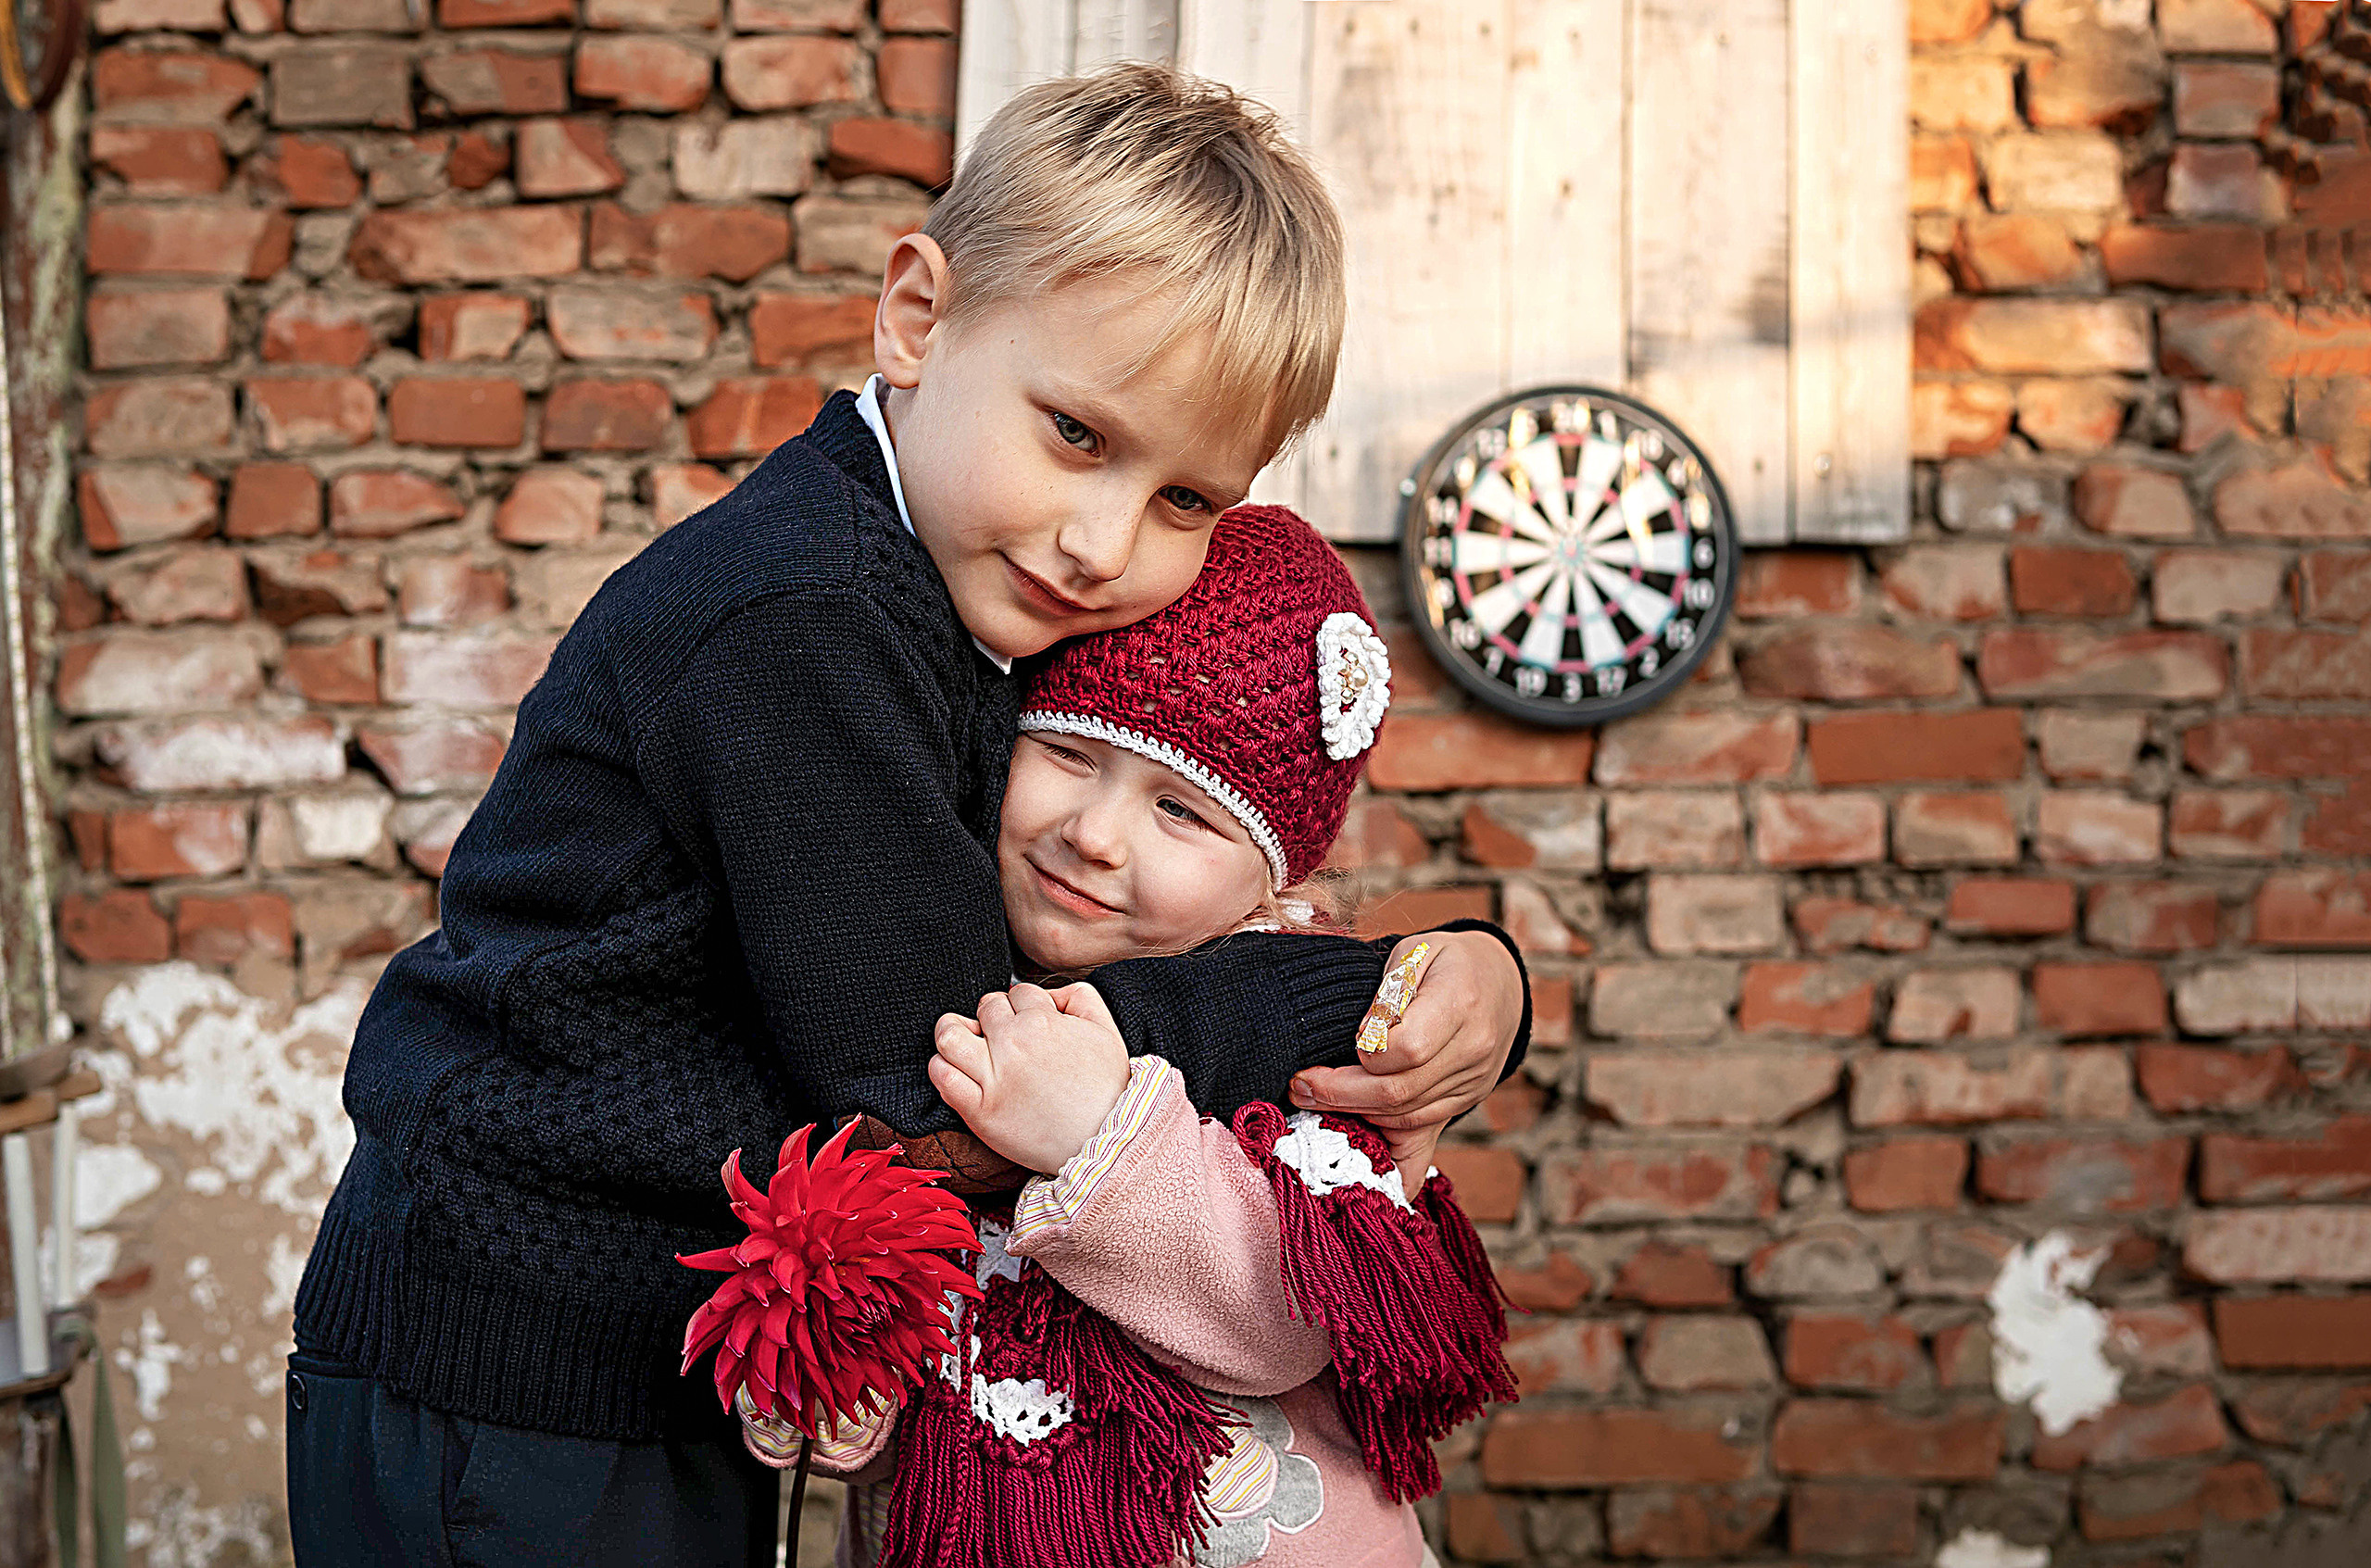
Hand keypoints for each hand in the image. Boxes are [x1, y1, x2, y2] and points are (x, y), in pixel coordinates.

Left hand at [928, 982, 1131, 1174]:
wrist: (1104, 1143)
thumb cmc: (1108, 1090)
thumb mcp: (1108, 1031)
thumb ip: (1080, 996)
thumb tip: (1049, 992)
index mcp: (1044, 1021)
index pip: (1016, 992)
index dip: (1021, 1004)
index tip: (1025, 1021)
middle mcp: (1014, 1044)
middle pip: (985, 1008)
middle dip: (993, 1016)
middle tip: (1001, 1036)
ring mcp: (994, 1078)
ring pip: (949, 1036)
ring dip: (952, 1032)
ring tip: (963, 1041)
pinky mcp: (980, 1111)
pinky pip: (943, 1077)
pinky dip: (942, 1068)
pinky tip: (956, 1070)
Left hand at [1289, 930, 1523, 1189]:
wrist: (1501, 982)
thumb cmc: (1447, 961)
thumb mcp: (1413, 953)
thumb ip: (1386, 994)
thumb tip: (1362, 1039)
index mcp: (1461, 1001)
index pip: (1407, 1048)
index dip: (1367, 1051)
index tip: (1345, 1042)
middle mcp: (1473, 1048)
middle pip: (1399, 1090)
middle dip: (1340, 1093)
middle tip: (1300, 1085)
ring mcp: (1474, 1080)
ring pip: (1405, 1113)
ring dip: (1353, 1111)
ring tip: (1312, 1097)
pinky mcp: (1467, 1098)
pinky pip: (1419, 1123)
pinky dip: (1380, 1123)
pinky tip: (1350, 1118)